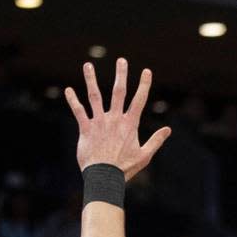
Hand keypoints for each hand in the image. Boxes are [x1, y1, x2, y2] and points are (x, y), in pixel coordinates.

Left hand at [64, 59, 170, 179]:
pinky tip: (68, 90)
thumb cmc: (125, 168)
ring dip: (91, 80)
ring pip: (95, 96)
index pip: (139, 101)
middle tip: (121, 60)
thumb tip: (168, 130)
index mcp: (130, 124)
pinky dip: (73, 100)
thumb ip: (156, 140)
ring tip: (88, 65)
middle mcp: (114, 119)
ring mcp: (99, 122)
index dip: (143, 85)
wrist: (105, 177)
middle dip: (121, 75)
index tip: (146, 71)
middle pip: (118, 92)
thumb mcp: (145, 156)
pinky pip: (78, 111)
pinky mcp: (86, 129)